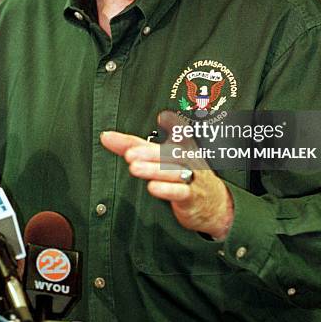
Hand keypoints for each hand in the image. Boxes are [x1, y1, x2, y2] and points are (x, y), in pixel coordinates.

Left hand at [100, 111, 233, 239]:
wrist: (214, 203)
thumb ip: (132, 146)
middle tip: (129, 154)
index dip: (169, 126)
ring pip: (173, 172)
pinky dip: (167, 190)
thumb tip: (106, 136)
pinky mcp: (192, 197)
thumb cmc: (184, 173)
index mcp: (181, 146)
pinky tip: (153, 187)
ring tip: (134, 168)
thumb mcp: (160, 157)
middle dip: (149, 153)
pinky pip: (181, 192)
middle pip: (169, 154)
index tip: (161, 118)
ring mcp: (191, 178)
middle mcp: (187, 159)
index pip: (168, 136)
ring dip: (154, 169)